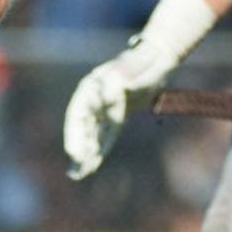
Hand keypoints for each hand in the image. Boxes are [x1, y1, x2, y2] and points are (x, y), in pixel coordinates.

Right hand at [62, 36, 178, 179]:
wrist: (158, 57)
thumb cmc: (145, 59)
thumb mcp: (134, 66)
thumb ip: (121, 78)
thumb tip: (108, 97)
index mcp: (93, 86)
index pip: (78, 113)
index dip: (74, 134)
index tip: (74, 151)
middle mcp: (95, 99)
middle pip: (82, 127)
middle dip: (79, 147)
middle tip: (75, 168)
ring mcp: (105, 108)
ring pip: (92, 134)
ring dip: (85, 153)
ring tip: (77, 174)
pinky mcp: (117, 117)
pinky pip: (106, 135)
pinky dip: (100, 151)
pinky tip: (93, 166)